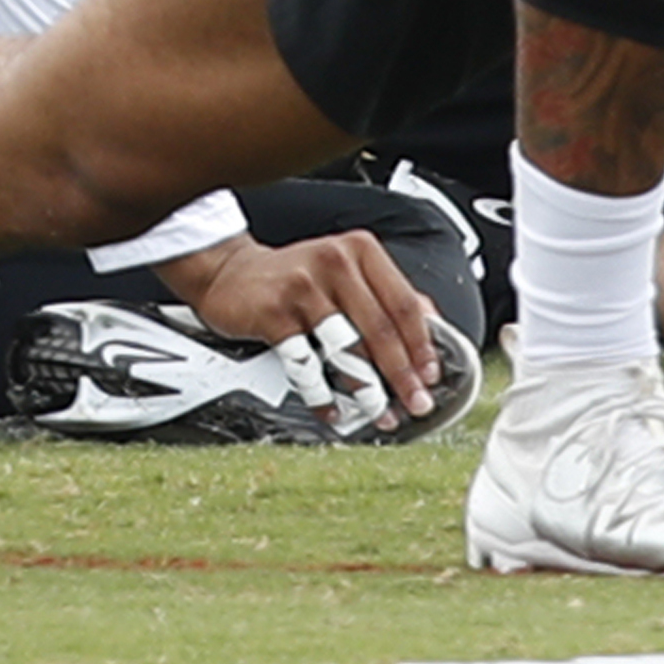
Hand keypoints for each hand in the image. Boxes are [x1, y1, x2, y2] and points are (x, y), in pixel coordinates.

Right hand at [160, 228, 446, 420]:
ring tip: (378, 412)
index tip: (431, 375)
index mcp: (360, 251)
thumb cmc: (295, 277)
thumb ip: (388, 294)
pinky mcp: (274, 313)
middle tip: (414, 403)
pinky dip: (321, 395)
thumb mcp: (346, 272)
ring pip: (345, 349)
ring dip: (366, 390)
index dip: (421, 344)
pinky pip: (305, 364)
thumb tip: (433, 327)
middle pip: (379, 328)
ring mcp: (302, 287)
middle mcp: (334, 263)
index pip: (403, 302)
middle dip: (401, 375)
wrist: (231, 272)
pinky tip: (333, 410)